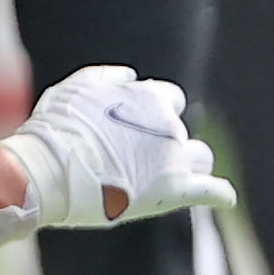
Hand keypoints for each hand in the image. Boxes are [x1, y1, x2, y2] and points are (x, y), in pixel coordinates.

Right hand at [0, 65, 234, 226]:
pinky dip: (220, 194)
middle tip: (138, 164)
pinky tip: (224, 198)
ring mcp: (173, 158)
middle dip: (165, 145)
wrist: (48, 169)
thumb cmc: (55, 129)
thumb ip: (106, 78)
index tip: (139, 131)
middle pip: (181, 133)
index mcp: (149, 97)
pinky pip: (212, 191)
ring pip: (200, 158)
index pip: (170, 101)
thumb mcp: (75, 89)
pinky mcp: (174, 191)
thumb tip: (132, 76)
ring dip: (190, 167)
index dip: (156, 116)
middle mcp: (167, 124)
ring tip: (171, 182)